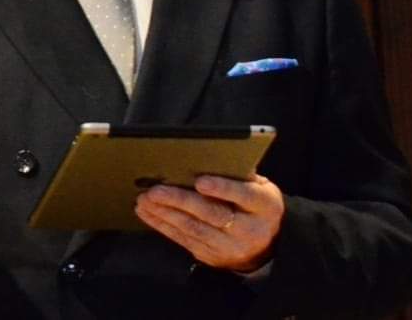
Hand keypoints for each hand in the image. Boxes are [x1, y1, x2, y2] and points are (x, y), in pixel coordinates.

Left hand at [135, 174, 283, 272]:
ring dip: (165, 213)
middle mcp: (248, 230)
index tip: (200, 181)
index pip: (243, 195)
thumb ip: (238, 173)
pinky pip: (184, 239)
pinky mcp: (211, 255)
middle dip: (181, 200)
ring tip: (144, 199)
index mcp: (264, 205)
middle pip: (212, 214)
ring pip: (194, 229)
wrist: (267, 245)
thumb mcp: (258, 184)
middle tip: (155, 190)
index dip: (222, 188)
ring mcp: (229, 247)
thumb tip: (205, 156)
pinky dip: (163, 225)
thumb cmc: (255, 202)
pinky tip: (147, 213)